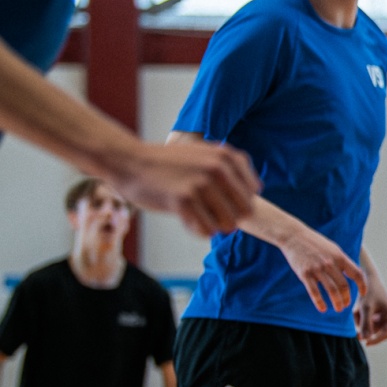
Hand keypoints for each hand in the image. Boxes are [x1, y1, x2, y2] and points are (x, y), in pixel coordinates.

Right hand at [109, 137, 257, 235]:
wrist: (129, 162)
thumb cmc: (169, 164)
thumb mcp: (206, 156)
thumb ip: (232, 171)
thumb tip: (257, 196)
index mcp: (227, 157)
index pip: (252, 193)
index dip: (236, 202)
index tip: (215, 198)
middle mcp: (218, 168)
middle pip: (244, 212)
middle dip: (228, 217)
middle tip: (205, 212)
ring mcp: (201, 184)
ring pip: (227, 224)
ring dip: (213, 226)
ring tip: (196, 214)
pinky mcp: (183, 201)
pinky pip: (206, 231)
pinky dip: (198, 230)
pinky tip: (185, 219)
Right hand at [277, 225, 366, 313]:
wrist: (294, 236)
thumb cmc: (315, 243)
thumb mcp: (333, 249)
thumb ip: (343, 261)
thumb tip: (354, 273)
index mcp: (340, 257)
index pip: (356, 274)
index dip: (362, 285)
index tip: (362, 293)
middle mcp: (330, 264)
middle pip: (344, 286)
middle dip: (347, 298)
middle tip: (346, 305)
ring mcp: (317, 269)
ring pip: (331, 290)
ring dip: (337, 302)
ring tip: (338, 309)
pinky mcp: (305, 273)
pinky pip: (314, 291)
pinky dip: (319, 302)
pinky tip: (323, 309)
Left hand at [355, 282, 386, 345]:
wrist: (369, 280)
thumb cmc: (369, 293)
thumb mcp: (366, 308)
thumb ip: (365, 324)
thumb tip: (365, 339)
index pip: (386, 334)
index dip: (375, 340)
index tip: (364, 343)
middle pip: (378, 332)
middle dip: (366, 328)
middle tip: (356, 321)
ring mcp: (385, 318)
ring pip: (371, 329)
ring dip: (362, 323)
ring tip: (356, 311)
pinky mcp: (378, 317)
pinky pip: (369, 324)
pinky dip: (361, 320)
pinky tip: (358, 310)